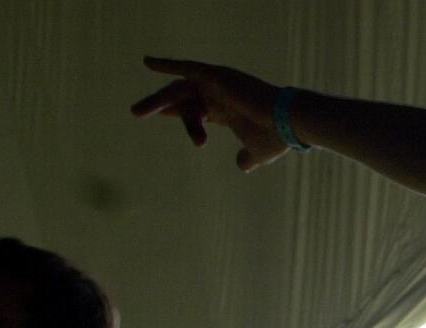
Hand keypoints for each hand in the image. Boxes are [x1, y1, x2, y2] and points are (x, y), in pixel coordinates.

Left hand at [132, 57, 286, 170]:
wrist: (288, 123)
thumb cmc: (276, 138)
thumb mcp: (258, 153)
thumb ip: (248, 158)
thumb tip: (242, 167)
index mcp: (228, 110)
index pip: (196, 111)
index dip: (180, 115)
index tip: (160, 116)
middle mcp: (220, 94)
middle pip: (184, 99)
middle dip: (161, 106)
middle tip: (137, 114)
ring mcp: (218, 84)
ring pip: (180, 89)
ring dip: (157, 100)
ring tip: (137, 113)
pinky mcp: (217, 76)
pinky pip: (188, 67)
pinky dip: (168, 64)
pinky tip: (147, 63)